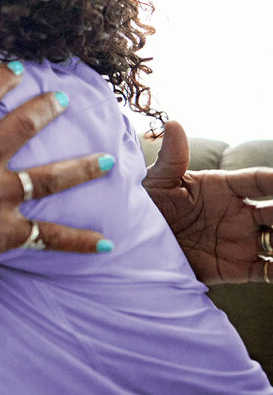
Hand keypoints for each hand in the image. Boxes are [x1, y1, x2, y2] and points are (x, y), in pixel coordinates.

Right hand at [0, 65, 112, 312]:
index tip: (16, 67)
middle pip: (21, 128)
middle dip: (45, 109)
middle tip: (62, 98)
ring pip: (48, 177)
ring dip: (81, 166)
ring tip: (107, 158)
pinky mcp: (4, 234)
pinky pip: (48, 237)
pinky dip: (78, 241)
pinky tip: (106, 243)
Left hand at [142, 120, 272, 283]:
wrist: (135, 244)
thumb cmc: (144, 207)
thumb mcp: (156, 182)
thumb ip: (171, 157)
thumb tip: (173, 123)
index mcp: (222, 188)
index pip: (259, 181)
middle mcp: (238, 214)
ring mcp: (241, 241)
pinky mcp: (237, 268)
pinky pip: (269, 272)